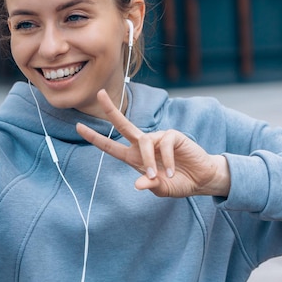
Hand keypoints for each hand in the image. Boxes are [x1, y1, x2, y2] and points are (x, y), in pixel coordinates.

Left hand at [76, 90, 229, 197]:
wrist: (202, 179)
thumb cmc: (179, 182)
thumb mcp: (162, 188)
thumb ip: (150, 185)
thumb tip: (138, 184)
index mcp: (134, 157)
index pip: (111, 146)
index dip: (95, 137)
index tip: (79, 127)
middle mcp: (144, 144)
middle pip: (123, 124)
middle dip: (111, 109)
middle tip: (99, 93)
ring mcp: (158, 138)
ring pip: (144, 142)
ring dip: (149, 161)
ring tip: (162, 176)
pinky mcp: (172, 135)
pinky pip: (164, 145)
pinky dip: (166, 160)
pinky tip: (172, 171)